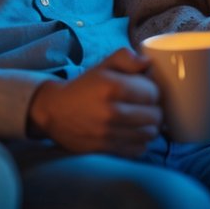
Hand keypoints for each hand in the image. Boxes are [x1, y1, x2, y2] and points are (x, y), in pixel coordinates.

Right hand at [27, 48, 161, 155]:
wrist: (54, 111)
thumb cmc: (84, 87)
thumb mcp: (103, 65)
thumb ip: (127, 58)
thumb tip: (148, 63)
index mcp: (112, 87)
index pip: (153, 93)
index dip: (154, 91)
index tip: (146, 90)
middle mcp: (111, 112)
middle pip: (155, 116)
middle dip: (154, 109)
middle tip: (146, 106)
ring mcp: (108, 134)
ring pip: (149, 134)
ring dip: (149, 126)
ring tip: (141, 119)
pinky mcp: (106, 149)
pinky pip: (138, 149)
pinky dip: (140, 142)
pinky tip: (131, 132)